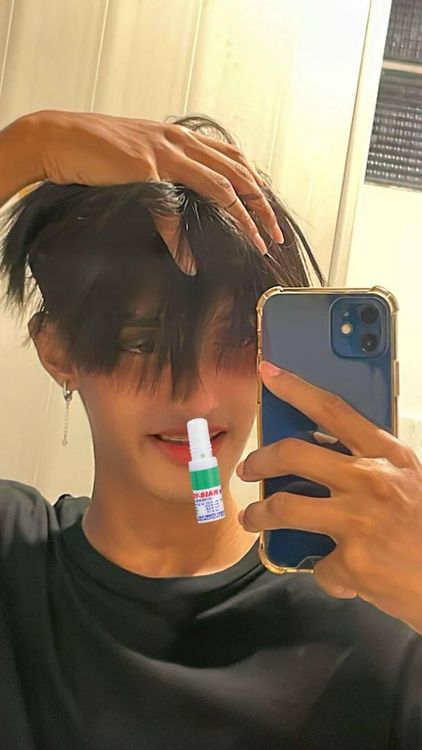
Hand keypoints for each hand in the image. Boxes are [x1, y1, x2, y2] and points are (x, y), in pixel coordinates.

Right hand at [29, 109, 282, 253]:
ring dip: (242, 219)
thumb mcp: (141, 156)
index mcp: (181, 137)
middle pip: (238, 173)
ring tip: (255, 244)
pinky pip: (171, 211)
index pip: (232, 158)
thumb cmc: (96, 148)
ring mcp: (164, 153)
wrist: (58, 137)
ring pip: (220, 187)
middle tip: (276, 235)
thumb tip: (181, 196)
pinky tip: (188, 262)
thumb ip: (167, 170)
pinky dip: (181, 241)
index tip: (268, 212)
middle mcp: (180, 141)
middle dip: (262, 206)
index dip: (255, 185)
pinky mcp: (144, 170)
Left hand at [237, 360, 421, 633]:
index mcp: (387, 455)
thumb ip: (373, 468)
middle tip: (248, 468)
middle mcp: (369, 480)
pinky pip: (320, 565)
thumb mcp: (410, 481)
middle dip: (260, 460)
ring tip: (252, 519)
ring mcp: (358, 519)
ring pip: (284, 507)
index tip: (268, 373)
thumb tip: (329, 468)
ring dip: (259, 515)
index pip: (333, 410)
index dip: (296, 388)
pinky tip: (345, 576)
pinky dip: (329, 572)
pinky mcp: (351, 561)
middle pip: (293, 454)